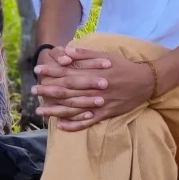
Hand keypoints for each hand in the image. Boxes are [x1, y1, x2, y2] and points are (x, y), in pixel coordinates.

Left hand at [40, 45, 155, 131]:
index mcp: (92, 73)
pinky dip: (74, 125)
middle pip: (67, 91)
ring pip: (74, 108)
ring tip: (41, 111)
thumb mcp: (105, 56)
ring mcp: (99, 103)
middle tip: (33, 92)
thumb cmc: (123, 67)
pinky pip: (87, 121)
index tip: (38, 71)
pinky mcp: (105, 114)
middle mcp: (93, 89)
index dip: (51, 71)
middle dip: (49, 91)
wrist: (145, 82)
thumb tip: (66, 52)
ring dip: (56, 110)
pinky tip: (61, 126)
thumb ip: (85, 54)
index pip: (67, 72)